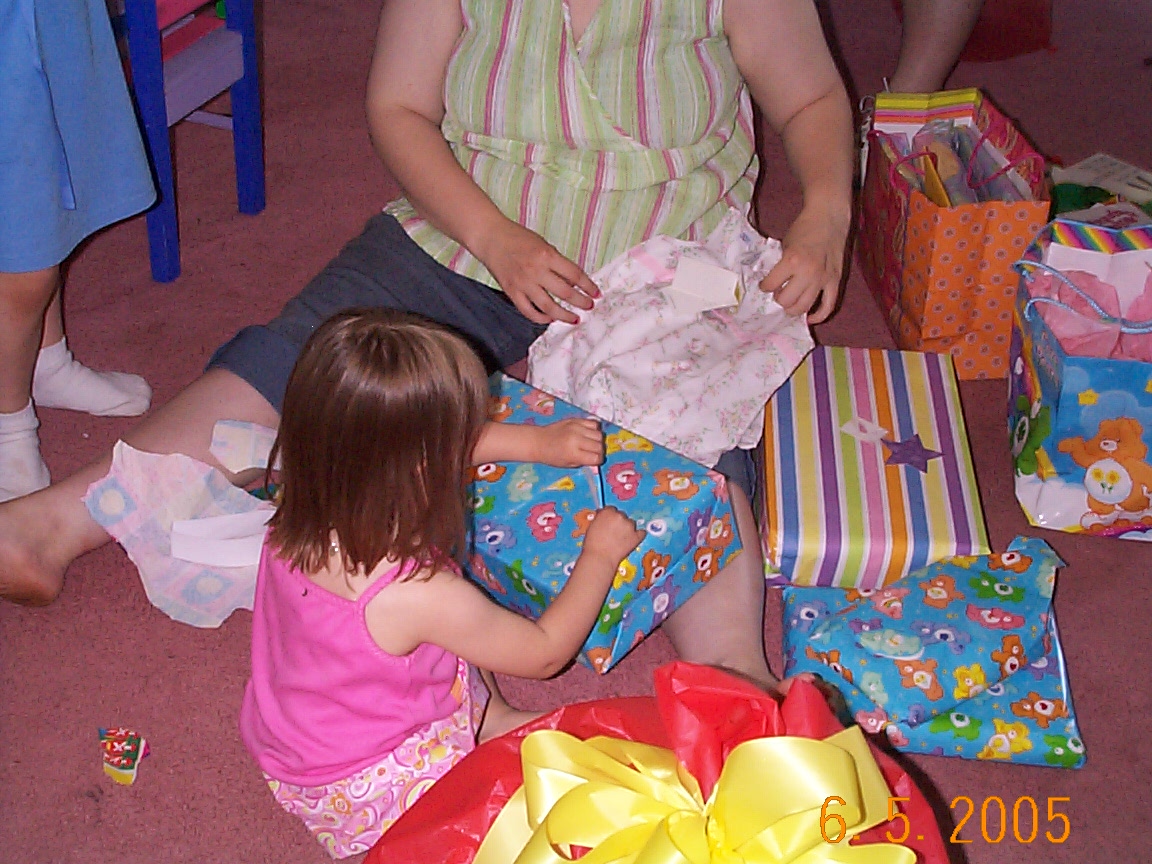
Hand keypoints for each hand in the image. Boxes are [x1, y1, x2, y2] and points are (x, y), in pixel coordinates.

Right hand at [476, 219, 600, 324]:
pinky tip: (550, 318)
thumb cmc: (518, 238)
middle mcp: (536, 270)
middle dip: (581, 302)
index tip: (596, 293)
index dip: (588, 286)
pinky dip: (541, 318)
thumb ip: (557, 263)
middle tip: (589, 307)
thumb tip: (573, 283)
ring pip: (548, 307)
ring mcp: (523, 283)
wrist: (491, 238)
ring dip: (564, 315)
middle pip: (565, 293)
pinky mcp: (511, 292)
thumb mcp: (543, 244)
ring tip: (574, 318)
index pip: (575, 275)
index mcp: (547, 255)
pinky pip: (528, 311)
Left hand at [537, 418, 603, 467]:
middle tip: (593, 452)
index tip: (595, 460)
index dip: (598, 460)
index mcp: (573, 453)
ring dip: (598, 440)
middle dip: (599, 451)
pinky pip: (593, 423)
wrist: (539, 441)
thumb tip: (597, 458)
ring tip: (591, 442)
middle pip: (599, 445)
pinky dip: (594, 429)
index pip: (596, 457)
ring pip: (599, 434)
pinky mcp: (575, 420)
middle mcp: (576, 439)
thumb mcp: (567, 464)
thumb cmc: (551, 456)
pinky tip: (589, 433)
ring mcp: (577, 428)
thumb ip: (583, 461)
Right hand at [581, 506, 644, 570]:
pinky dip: (638, 535)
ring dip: (627, 528)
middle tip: (614, 532)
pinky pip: (641, 532)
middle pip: (622, 515)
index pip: (611, 509)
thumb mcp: (591, 526)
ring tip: (622, 538)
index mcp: (607, 512)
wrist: (599, 557)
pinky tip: (634, 538)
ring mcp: (630, 526)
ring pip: (631, 523)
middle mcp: (620, 516)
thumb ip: (600, 518)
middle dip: (619, 522)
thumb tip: (603, 516)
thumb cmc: (592, 544)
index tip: (608, 522)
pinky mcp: (637, 536)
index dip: (610, 516)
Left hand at [759, 206, 848, 323]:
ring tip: (790, 303)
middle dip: (778, 299)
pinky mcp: (835, 281)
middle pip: (786, 301)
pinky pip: (828, 305)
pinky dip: (818, 316)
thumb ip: (781, 265)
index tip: (765, 285)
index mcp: (791, 261)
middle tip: (778, 293)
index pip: (771, 285)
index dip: (765, 287)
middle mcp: (807, 273)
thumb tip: (774, 283)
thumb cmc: (804, 228)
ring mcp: (823, 279)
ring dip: (793, 308)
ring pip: (804, 307)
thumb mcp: (785, 244)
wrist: (828, 216)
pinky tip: (809, 318)